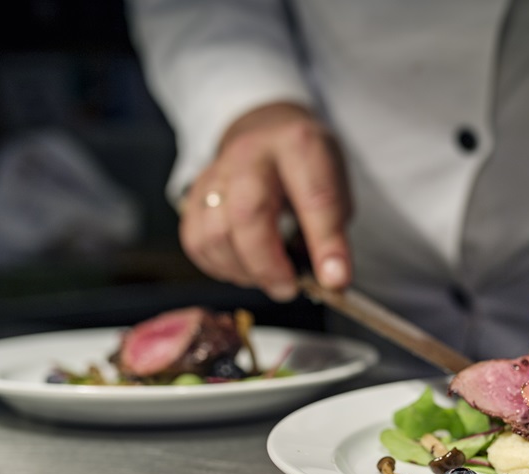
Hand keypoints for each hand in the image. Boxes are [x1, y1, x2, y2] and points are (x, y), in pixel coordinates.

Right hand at [179, 102, 351, 300]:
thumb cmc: (304, 165)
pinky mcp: (193, 194)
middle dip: (268, 264)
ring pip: (214, 233)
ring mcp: (216, 173)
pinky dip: (219, 266)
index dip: (326, 245)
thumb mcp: (335, 186)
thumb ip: (333, 232)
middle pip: (248, 214)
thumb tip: (330, 280)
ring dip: (243, 270)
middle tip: (288, 288)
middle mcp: (251, 154)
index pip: (314, 198)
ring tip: (267, 277)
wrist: (265, 131)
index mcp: (297, 145)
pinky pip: (195, 241)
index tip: (335, 280)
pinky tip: (242, 268)